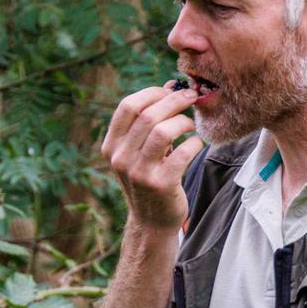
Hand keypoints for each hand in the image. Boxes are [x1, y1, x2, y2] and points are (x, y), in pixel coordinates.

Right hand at [98, 79, 203, 232]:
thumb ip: (150, 120)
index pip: (128, 106)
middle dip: (174, 101)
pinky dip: (194, 144)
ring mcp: (139, 172)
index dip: (152, 93)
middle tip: (191, 98)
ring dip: (183, 122)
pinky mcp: (160, 184)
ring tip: (191, 125)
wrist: (151, 221)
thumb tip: (171, 86)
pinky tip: (195, 146)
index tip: (170, 92)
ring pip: (163, 131)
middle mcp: (120, 158)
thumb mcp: (140, 150)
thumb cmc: (149, 178)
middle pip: (148, 115)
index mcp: (111, 145)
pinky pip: (182, 153)